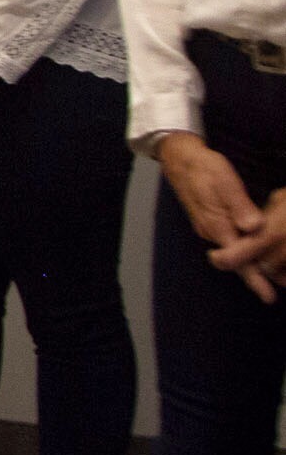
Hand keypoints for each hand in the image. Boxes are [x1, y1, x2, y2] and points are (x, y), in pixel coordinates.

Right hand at [158, 133, 279, 298]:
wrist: (179, 158)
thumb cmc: (203, 168)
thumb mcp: (224, 181)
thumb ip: (239, 206)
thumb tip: (254, 227)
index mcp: (216, 225)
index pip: (237, 259)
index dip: (254, 279)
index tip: (268, 296)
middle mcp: (211, 232)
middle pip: (235, 261)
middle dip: (256, 278)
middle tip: (277, 289)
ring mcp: (208, 228)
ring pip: (232, 252)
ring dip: (250, 264)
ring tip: (272, 273)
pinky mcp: (210, 221)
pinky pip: (228, 242)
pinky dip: (243, 250)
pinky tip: (254, 249)